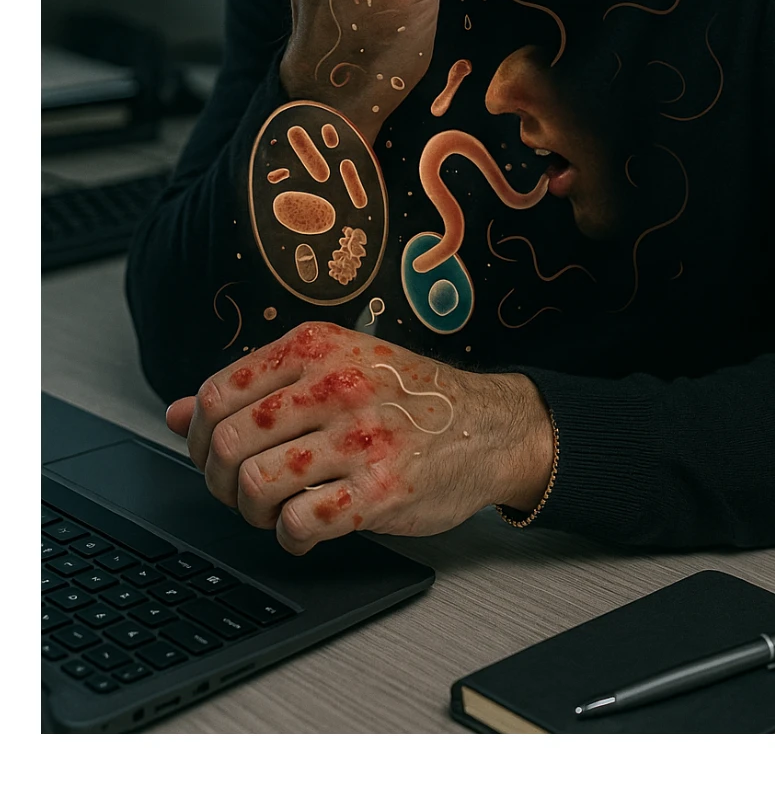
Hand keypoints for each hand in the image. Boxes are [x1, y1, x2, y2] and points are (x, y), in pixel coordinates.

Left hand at [165, 322, 553, 554]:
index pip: (218, 393)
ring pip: (256, 485)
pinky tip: (306, 529)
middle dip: (220, 480)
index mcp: (317, 346)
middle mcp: (335, 385)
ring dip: (252, 512)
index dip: (199, 437)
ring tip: (275, 510)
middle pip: (228, 442)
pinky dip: (290, 537)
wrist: (491, 425)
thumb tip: (174, 415)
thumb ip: (256, 387)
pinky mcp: (381, 489)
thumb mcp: (333, 368)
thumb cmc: (407, 398)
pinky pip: (300, 523)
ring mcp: (360, 437)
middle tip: (243, 491)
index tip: (213, 457)